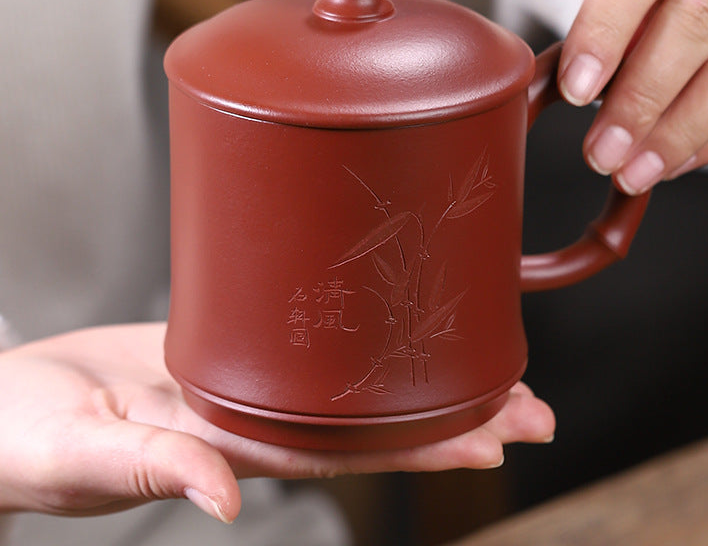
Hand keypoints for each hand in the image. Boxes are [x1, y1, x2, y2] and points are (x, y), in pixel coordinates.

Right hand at [0, 323, 553, 522]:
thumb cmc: (34, 440)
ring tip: (492, 375)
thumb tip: (219, 500)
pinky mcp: (228, 348)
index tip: (495, 438)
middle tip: (533, 409)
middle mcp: (256, 419)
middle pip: (371, 423)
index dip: (423, 447)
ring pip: (350, 386)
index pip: (349, 449)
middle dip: (453, 418)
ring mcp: (246, 384)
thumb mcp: (87, 456)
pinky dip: (356, 341)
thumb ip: (153, 470)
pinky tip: (389, 329)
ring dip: (420, 381)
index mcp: (233, 445)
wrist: (10, 405)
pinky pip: (306, 347)